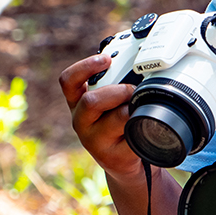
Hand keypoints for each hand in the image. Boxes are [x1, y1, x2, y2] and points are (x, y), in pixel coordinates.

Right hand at [59, 55, 141, 181]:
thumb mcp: (109, 103)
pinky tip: (147, 126)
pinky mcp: (113, 157)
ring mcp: (95, 142)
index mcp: (78, 103)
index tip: (106, 59)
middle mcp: (81, 122)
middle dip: (116, 91)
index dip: (85, 67)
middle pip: (90, 102)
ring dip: (131, 110)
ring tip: (140, 109)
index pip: (68, 81)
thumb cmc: (118, 124)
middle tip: (131, 91)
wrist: (124, 162)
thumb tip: (141, 52)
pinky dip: (142, 129)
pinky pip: (131, 139)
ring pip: (114, 120)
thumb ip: (114, 82)